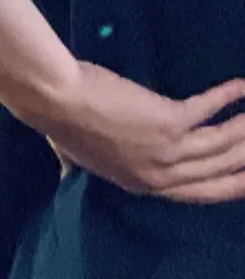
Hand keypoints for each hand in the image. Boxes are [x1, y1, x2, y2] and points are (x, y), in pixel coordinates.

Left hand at [39, 63, 244, 202]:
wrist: (53, 97)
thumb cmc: (59, 122)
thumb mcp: (71, 158)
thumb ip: (77, 169)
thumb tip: (66, 174)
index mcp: (142, 186)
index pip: (200, 192)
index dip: (231, 185)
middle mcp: (160, 175)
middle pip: (222, 172)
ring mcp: (167, 151)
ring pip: (225, 144)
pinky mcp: (170, 121)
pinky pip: (211, 109)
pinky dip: (231, 96)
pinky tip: (244, 86)